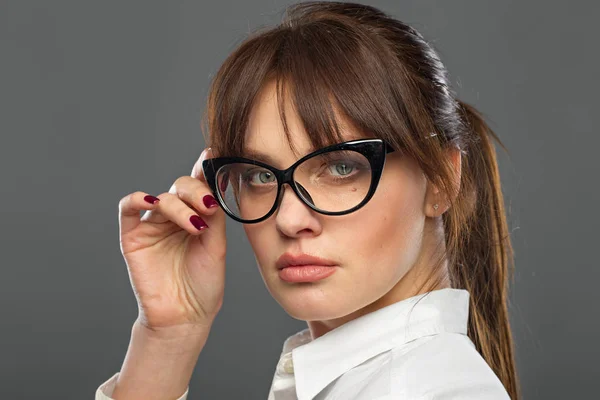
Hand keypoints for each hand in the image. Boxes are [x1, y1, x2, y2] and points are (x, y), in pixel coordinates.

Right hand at [117, 148, 225, 336]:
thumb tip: (215, 181)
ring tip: (196, 225)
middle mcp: (174, 217)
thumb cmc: (204, 284)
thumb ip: (213, 215)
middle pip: (180, 187)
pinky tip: (152, 200)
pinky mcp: (132, 236)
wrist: (186, 316)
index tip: (213, 155)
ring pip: (162, 198)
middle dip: (196, 192)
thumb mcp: (216, 245)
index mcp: (196, 216)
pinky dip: (137, 198)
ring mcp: (152, 225)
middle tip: (210, 208)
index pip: (199, 186)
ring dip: (180, 206)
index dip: (204, 169)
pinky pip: (128, 208)